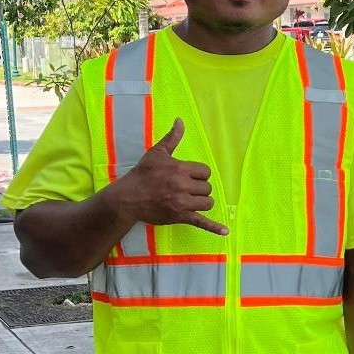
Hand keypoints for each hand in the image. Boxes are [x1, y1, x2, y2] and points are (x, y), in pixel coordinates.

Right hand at [117, 118, 227, 234]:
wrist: (128, 197)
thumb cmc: (143, 174)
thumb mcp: (157, 153)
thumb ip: (172, 138)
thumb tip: (180, 121)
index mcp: (180, 169)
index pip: (205, 172)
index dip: (199, 174)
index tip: (189, 176)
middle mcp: (183, 186)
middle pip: (207, 188)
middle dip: (199, 188)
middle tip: (186, 188)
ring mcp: (182, 203)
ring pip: (207, 203)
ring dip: (202, 202)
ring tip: (192, 200)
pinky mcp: (180, 217)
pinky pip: (201, 222)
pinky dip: (214, 228)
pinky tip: (225, 232)